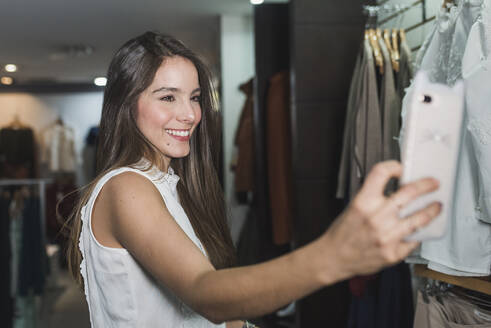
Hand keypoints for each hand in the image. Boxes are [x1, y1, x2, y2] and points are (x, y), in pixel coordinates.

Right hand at [323, 160, 440, 278]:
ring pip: (420, 218)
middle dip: (426, 185)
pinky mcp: (393, 253)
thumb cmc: (343, 232)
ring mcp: (387, 236)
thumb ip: (373, 196)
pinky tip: (421, 228)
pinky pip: (414, 239)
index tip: (401, 169)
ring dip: (432, 210)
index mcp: (363, 202)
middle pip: (409, 193)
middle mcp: (376, 217)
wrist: (335, 257)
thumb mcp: (353, 206)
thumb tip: (398, 188)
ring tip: (436, 206)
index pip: (381, 173)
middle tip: (433, 184)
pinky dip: (419, 232)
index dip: (394, 166)